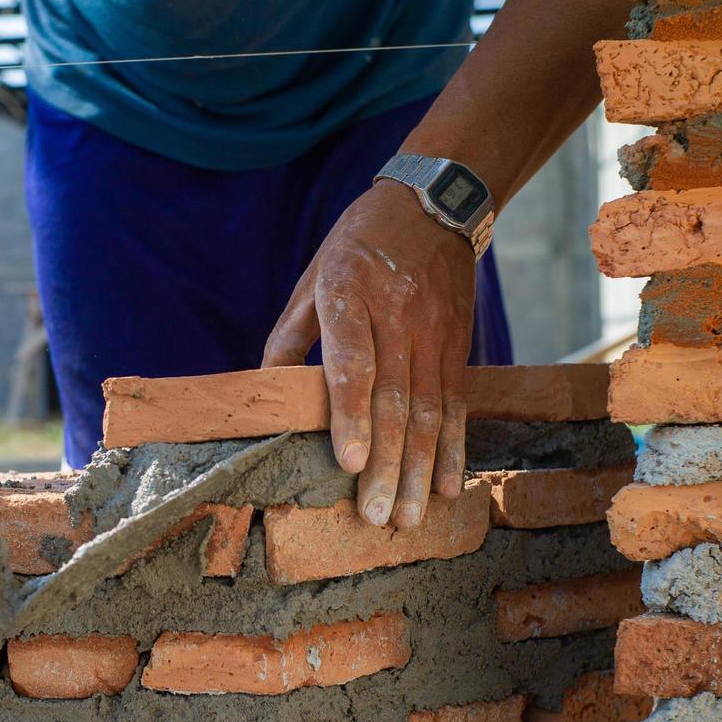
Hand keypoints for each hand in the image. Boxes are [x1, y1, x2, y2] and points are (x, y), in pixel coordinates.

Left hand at [263, 180, 475, 527]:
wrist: (434, 204)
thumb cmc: (359, 244)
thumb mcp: (314, 275)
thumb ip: (290, 336)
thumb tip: (263, 393)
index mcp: (350, 296)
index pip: (353, 364)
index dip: (351, 416)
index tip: (348, 463)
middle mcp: (397, 318)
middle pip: (393, 400)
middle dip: (386, 465)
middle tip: (376, 517)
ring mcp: (433, 334)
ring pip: (428, 410)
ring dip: (419, 469)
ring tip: (409, 516)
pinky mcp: (457, 346)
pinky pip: (454, 404)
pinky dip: (451, 448)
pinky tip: (445, 486)